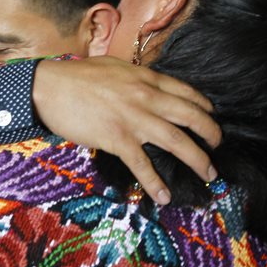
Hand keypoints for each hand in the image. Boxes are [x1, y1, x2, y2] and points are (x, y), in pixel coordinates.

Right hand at [32, 57, 220, 203]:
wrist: (49, 87)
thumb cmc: (77, 77)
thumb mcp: (115, 69)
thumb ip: (136, 80)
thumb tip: (148, 89)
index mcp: (146, 78)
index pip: (186, 92)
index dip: (204, 107)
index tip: (211, 117)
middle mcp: (146, 97)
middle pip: (191, 116)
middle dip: (211, 134)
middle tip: (217, 147)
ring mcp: (134, 119)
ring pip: (177, 141)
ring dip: (198, 160)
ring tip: (209, 174)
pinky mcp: (117, 138)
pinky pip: (143, 164)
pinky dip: (155, 182)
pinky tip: (164, 197)